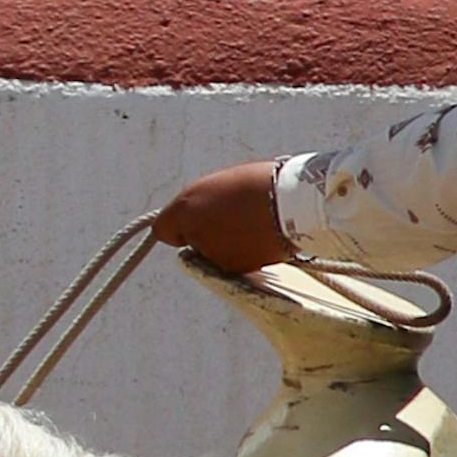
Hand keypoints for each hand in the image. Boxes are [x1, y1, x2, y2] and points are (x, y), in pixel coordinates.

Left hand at [152, 161, 290, 280]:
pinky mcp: (239, 271)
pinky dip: (244, 252)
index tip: (193, 218)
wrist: (292, 203)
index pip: (163, 229)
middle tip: (232, 212)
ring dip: (226, 243)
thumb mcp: (218, 184)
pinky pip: (234, 261)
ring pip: (214, 254)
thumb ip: (199, 204)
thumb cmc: (256, 184)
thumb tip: (194, 222)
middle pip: (192, 242)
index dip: (178, 224)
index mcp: (185, 211)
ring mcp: (217, 259)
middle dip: (206, 232)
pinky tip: (261, 235)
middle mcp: (195, 240)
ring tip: (252, 221)